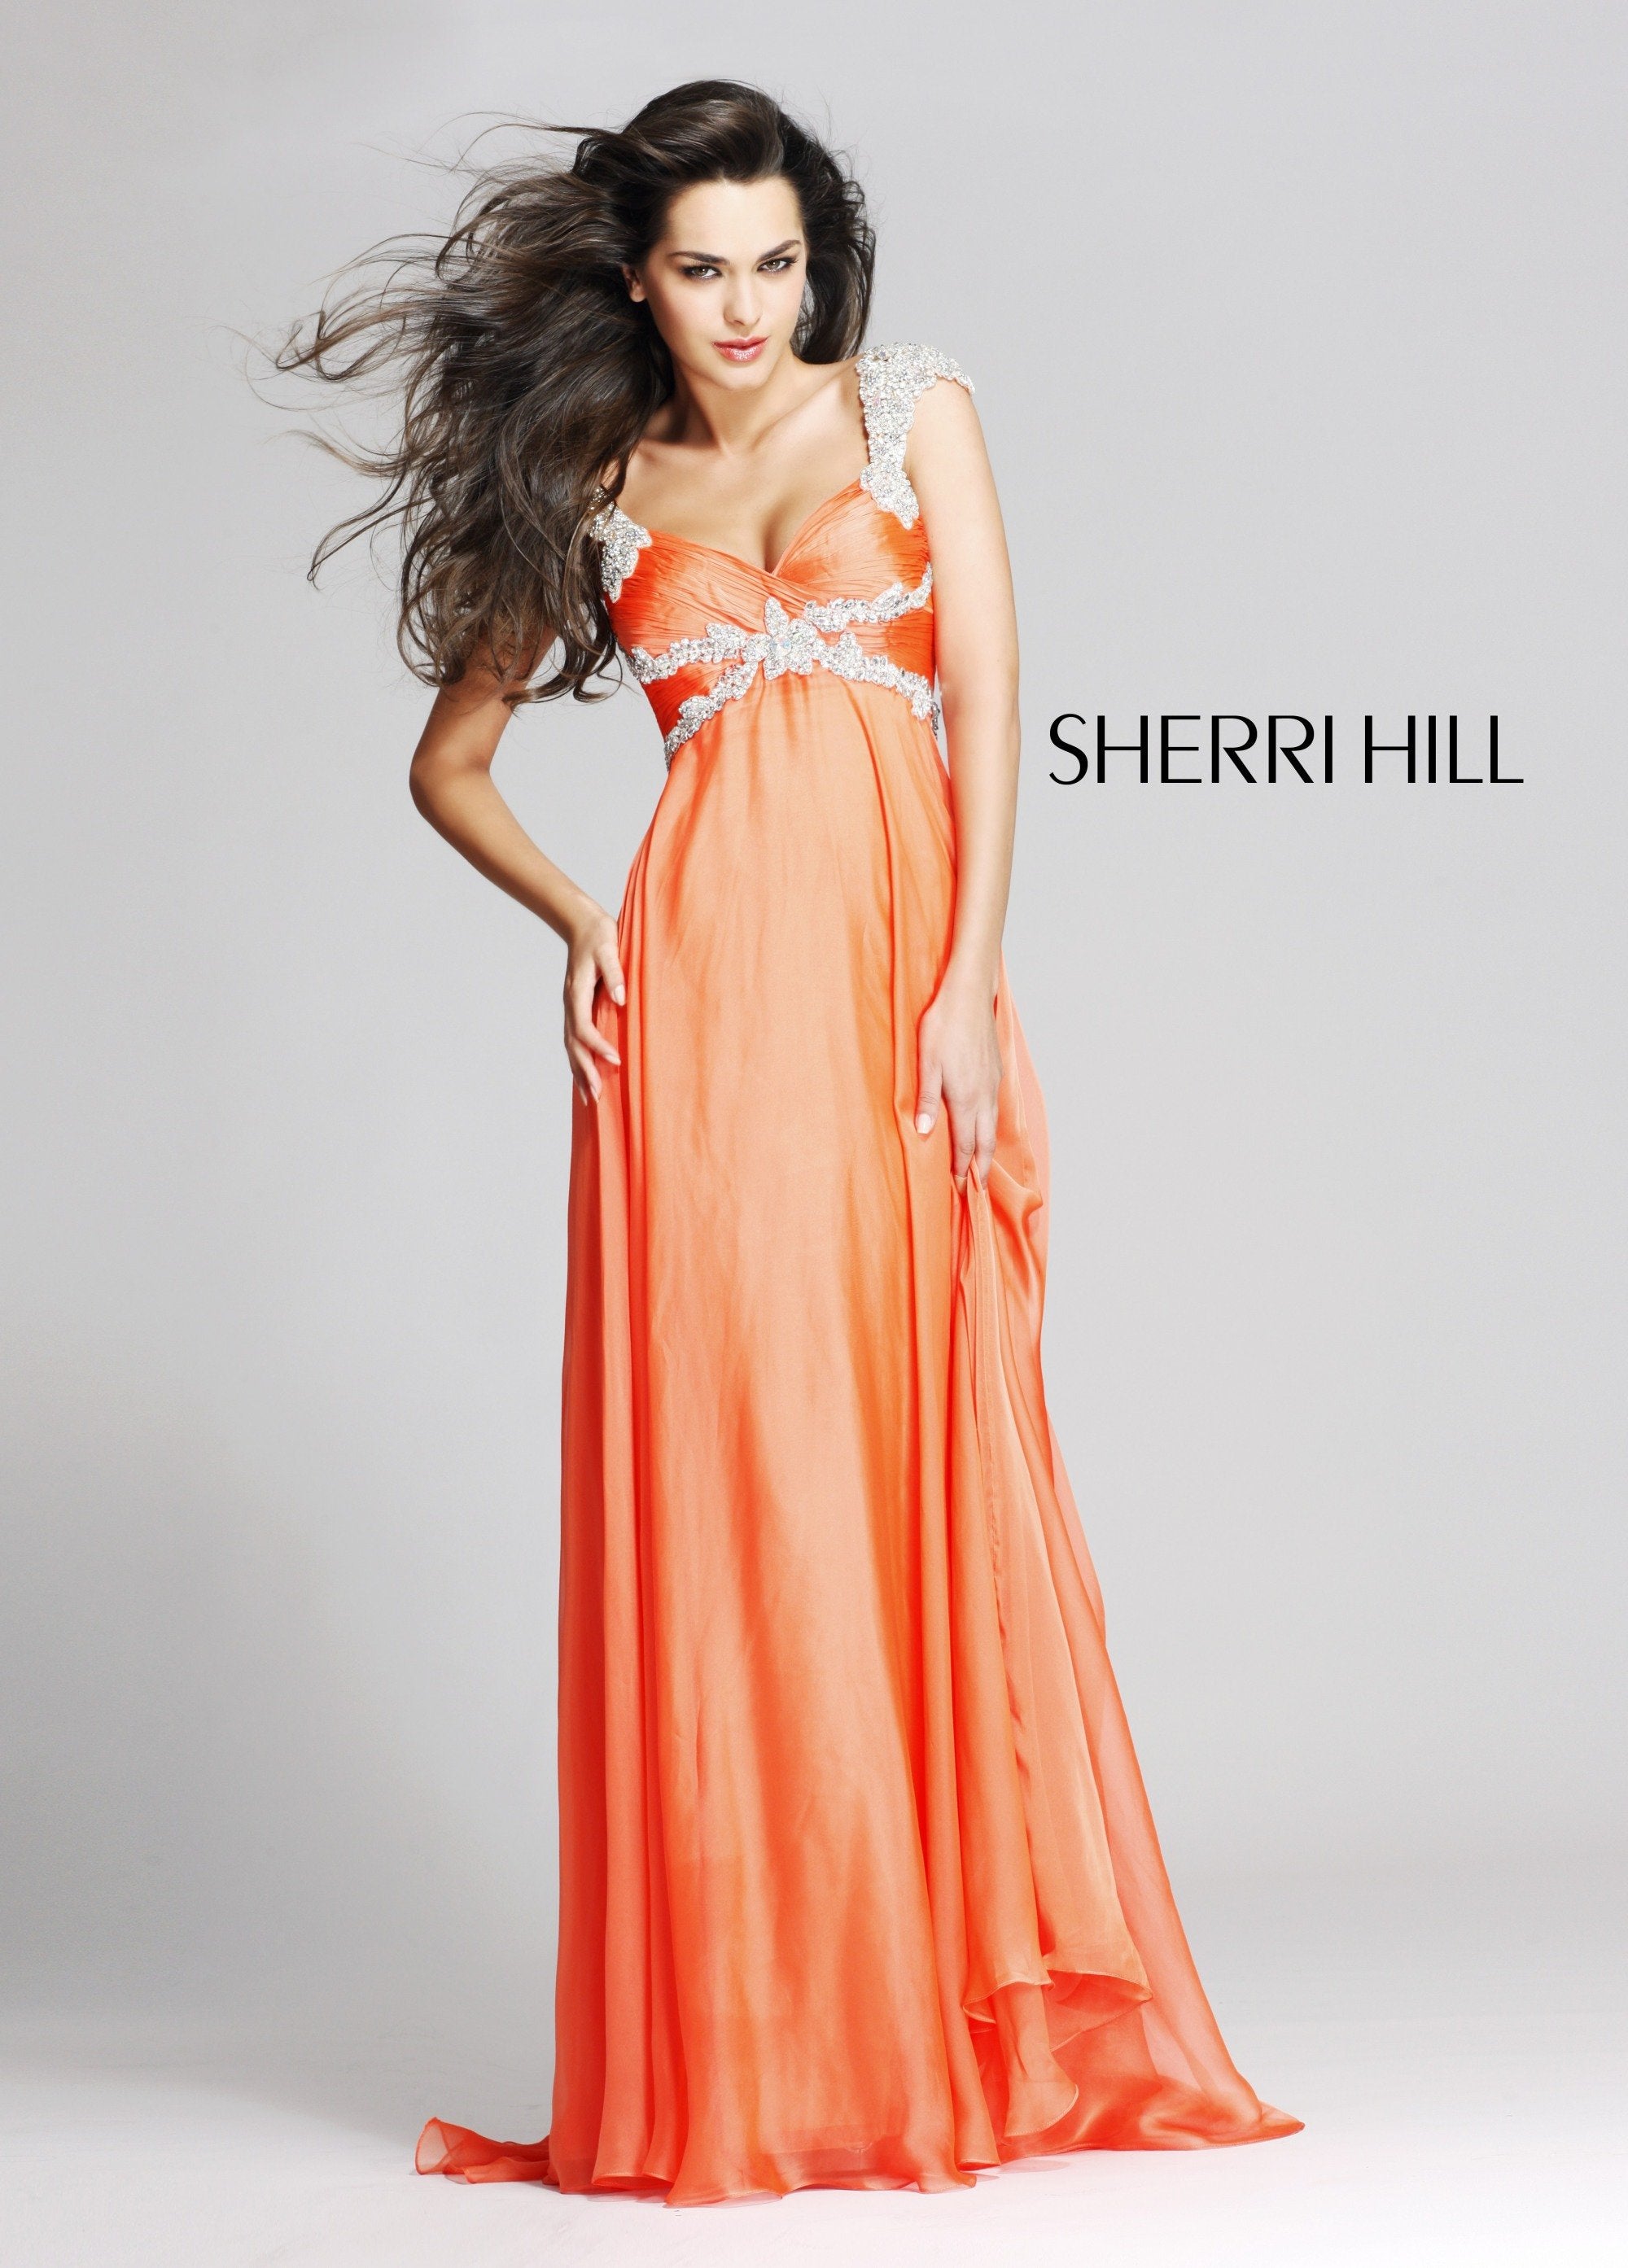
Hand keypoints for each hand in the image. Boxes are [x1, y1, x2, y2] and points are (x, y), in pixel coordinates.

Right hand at [564, 903, 624, 1101]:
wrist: (580, 923)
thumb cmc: (599, 935)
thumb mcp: (609, 948)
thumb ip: (615, 973)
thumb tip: (621, 999)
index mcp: (577, 993)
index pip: (584, 1027)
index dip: (597, 1046)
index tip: (616, 1060)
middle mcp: (570, 1004)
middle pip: (573, 1045)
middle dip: (584, 1071)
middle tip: (598, 1096)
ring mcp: (571, 1007)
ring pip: (571, 1046)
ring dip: (579, 1072)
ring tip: (591, 1098)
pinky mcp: (576, 1008)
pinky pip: (574, 1040)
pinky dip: (578, 1060)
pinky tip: (585, 1075)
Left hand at [914, 964, 1001, 1191]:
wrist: (969, 995)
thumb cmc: (943, 1026)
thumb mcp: (926, 1063)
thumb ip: (928, 1100)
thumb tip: (926, 1132)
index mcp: (965, 1098)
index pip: (966, 1144)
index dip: (963, 1168)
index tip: (961, 1188)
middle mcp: (983, 1096)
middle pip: (986, 1141)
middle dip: (982, 1167)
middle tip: (979, 1190)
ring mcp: (992, 1083)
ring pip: (993, 1125)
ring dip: (988, 1148)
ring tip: (984, 1165)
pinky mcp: (995, 1071)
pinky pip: (995, 1108)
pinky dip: (991, 1125)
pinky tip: (986, 1125)